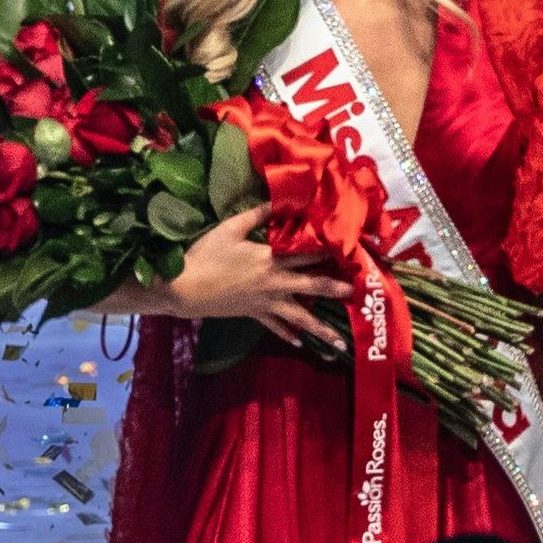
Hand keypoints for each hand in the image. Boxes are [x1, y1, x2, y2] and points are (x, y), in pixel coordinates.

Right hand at [158, 203, 349, 344]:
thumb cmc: (206, 255)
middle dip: (336, 289)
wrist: (185, 288)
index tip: (351, 254)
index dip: (329, 253)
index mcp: (270, 259)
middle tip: (356, 294)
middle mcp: (275, 283)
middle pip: (312, 286)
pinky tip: (301, 342)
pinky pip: (275, 326)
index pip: (306, 255)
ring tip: (339, 341)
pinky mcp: (254, 314)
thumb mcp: (231, 228)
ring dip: (321, 328)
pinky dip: (288, 334)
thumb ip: (257, 215)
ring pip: (299, 316)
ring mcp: (266, 302)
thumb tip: (278, 200)